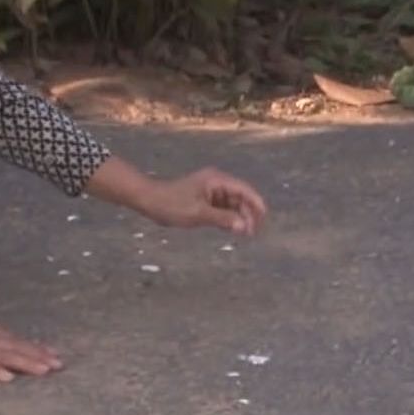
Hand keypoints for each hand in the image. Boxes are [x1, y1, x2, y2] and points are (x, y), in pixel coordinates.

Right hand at [0, 315, 63, 382]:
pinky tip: (8, 378)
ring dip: (26, 363)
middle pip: (18, 348)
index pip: (18, 341)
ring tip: (44, 370)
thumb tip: (4, 349)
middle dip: (40, 356)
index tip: (54, 355)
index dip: (37, 348)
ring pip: (6, 356)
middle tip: (60, 365)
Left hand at [85, 158, 267, 235]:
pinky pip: (223, 207)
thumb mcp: (198, 214)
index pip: (244, 190)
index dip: (256, 203)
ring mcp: (211, 190)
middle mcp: (217, 182)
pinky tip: (232, 229)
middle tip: (252, 233)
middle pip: (240, 197)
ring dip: (239, 217)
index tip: (265, 218)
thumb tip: (244, 227)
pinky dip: (229, 217)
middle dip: (248, 214)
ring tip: (245, 234)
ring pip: (233, 203)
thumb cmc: (171, 205)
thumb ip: (223, 219)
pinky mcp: (205, 198)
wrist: (149, 200)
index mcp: (217, 180)